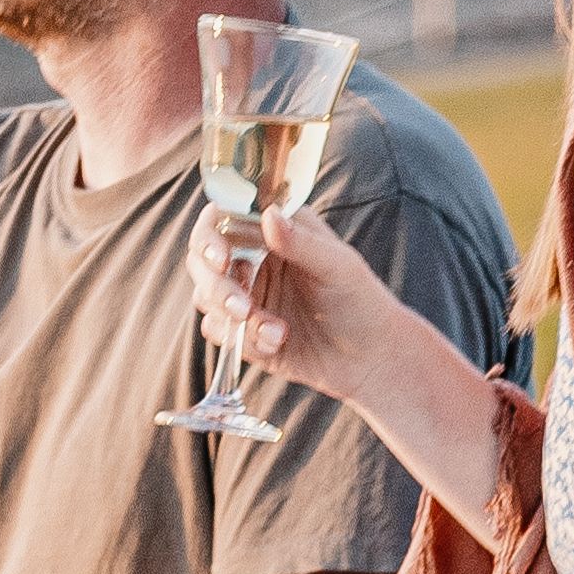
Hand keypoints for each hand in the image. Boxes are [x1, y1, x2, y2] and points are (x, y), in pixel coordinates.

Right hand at [192, 195, 435, 409]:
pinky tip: (277, 344)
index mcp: (275, 233)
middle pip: (203, 260)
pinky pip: (219, 332)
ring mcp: (246, 295)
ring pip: (206, 297)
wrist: (371, 359)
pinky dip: (244, 341)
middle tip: (243, 308)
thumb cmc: (362, 302)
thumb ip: (301, 242)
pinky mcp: (244, 330)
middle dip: (217, 286)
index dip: (210, 235)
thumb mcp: (338, 266)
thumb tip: (268, 215)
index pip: (224, 220)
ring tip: (276, 332)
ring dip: (232, 317)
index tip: (220, 258)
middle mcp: (253, 260)